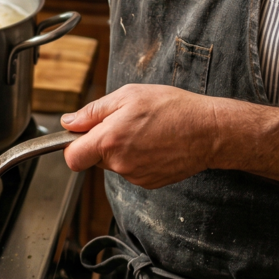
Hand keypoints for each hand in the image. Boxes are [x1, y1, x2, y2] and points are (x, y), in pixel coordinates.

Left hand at [60, 84, 223, 187]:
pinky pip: (131, 170)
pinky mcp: (150, 182)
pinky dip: (137, 158)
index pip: (71, 158)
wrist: (210, 131)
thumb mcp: (127, 96)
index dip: (72, 146)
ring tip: (144, 131)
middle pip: (93, 158)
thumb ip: (92, 112)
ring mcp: (135, 176)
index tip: (78, 135)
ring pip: (114, 164)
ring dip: (121, 149)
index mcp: (109, 141)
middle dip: (101, 142)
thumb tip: (68, 122)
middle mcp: (120, 164)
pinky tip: (154, 143)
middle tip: (123, 123)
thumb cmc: (172, 108)